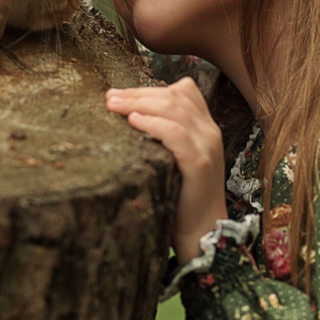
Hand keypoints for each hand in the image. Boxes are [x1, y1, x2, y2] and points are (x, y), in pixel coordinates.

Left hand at [105, 78, 227, 262]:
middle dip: (138, 93)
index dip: (151, 88)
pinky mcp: (200, 163)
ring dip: (139, 103)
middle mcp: (209, 131)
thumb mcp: (173, 158)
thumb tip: (127, 116)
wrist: (202, 231)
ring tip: (114, 105)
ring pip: (174, 108)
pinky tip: (133, 122)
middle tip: (110, 97)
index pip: (184, 90)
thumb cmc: (180, 194)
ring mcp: (207, 145)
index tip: (120, 94)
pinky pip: (176, 133)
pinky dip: (153, 124)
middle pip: (174, 96)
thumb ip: (163, 136)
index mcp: (205, 126)